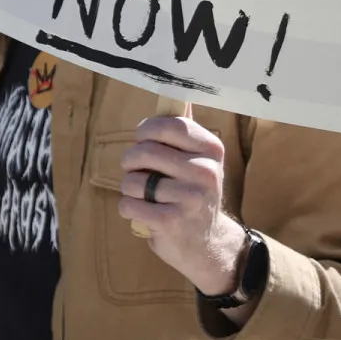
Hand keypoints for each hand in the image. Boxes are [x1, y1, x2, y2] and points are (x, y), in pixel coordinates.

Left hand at [117, 105, 249, 296]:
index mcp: (212, 150)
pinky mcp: (172, 221)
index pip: (170, 125)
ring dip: (130, 189)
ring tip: (145, 196)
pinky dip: (128, 209)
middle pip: (145, 151)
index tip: (141, 138)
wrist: (207, 244)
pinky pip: (129, 204)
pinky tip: (143, 213)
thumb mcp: (199, 161)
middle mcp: (206, 172)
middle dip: (131, 161)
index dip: (147, 129)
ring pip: (133, 180)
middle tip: (135, 170)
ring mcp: (190, 198)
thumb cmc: (193, 194)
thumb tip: (175, 96)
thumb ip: (184, 132)